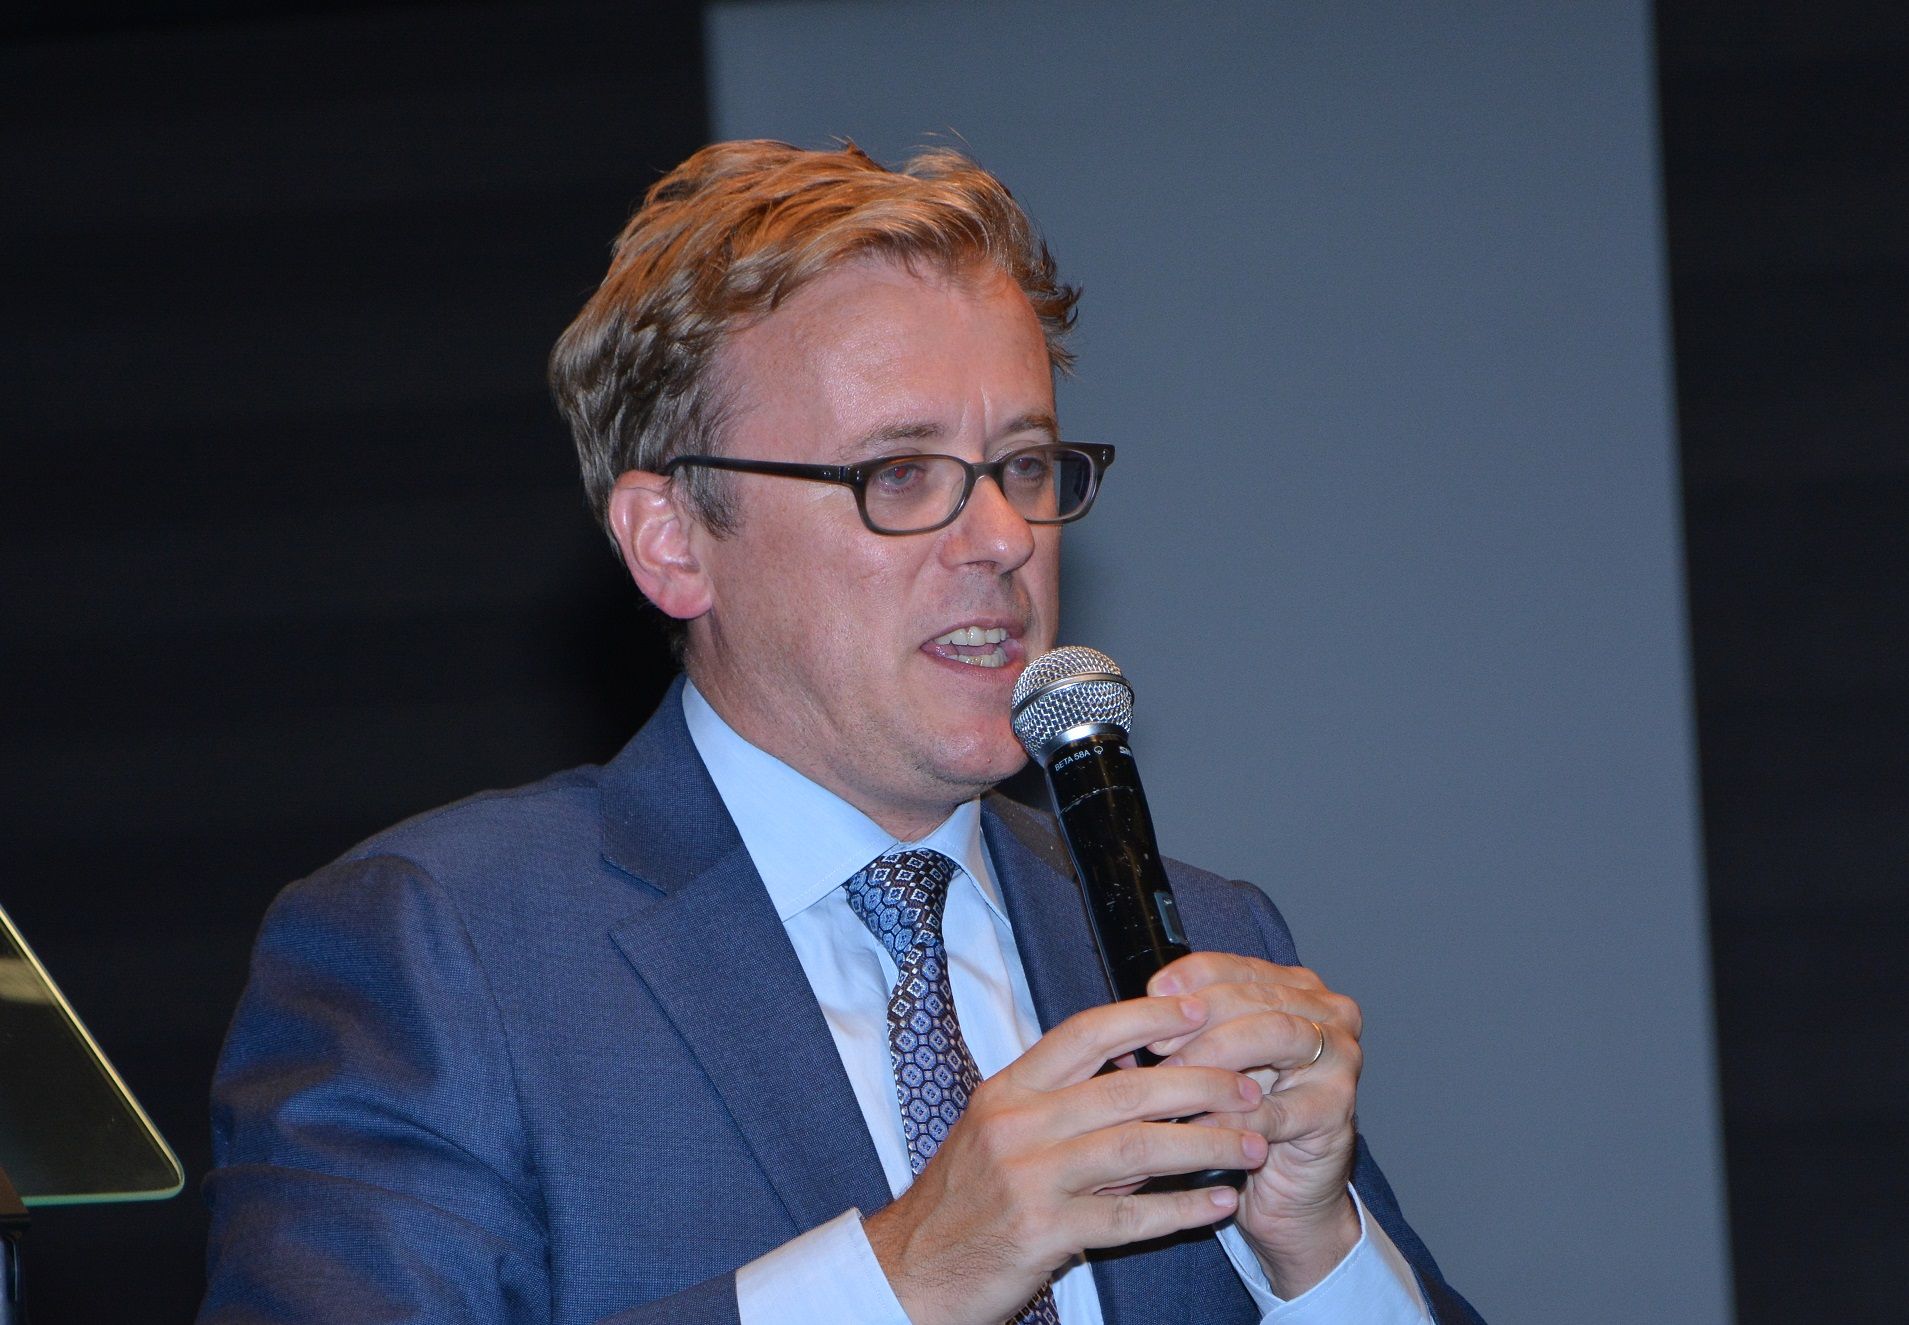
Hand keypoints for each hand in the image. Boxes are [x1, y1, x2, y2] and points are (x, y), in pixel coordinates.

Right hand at [863, 993, 1268, 1324]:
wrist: (912, 1270)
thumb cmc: (963, 1200)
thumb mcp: (1000, 1134)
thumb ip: (1062, 1106)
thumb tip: (1141, 1082)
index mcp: (1008, 1090)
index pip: (1086, 1033)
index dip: (1148, 1016)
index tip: (1200, 1007)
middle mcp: (1017, 1125)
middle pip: (1127, 1090)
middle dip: (1202, 1085)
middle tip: (1251, 1086)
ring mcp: (1030, 1178)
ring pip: (1138, 1148)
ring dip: (1206, 1145)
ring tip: (1253, 1143)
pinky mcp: (1043, 1232)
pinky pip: (1130, 1219)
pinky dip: (1183, 1210)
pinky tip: (1219, 1204)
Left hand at [1146, 953, 1363, 1297]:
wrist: (1286, 1188)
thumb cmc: (1246, 1115)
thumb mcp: (1216, 1060)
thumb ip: (1188, 1028)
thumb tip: (1134, 1012)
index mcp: (1295, 988)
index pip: (1239, 966)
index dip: (1193, 977)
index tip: (1154, 993)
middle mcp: (1328, 1014)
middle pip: (1258, 997)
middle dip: (1202, 1018)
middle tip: (1159, 1044)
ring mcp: (1340, 1060)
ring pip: (1277, 1035)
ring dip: (1218, 1056)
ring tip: (1176, 1077)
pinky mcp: (1335, 1112)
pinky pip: (1278, 1107)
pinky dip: (1233, 1116)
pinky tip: (1200, 1122)